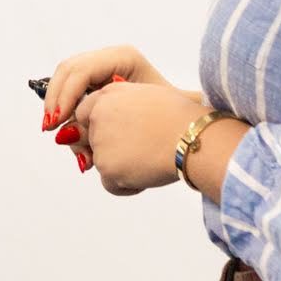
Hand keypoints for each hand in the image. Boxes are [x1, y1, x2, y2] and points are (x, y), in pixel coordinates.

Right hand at [39, 44, 172, 134]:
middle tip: (50, 127)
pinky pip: (71, 89)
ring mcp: (102, 67)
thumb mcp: (140, 116)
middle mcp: (110, 58)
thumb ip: (108, 124)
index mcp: (124, 57)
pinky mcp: (97, 81)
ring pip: (65, 79)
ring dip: (56, 105)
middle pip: (68, 69)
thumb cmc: (173, 116)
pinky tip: (68, 131)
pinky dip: (65, 109)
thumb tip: (69, 134)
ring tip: (60, 133)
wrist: (182, 119)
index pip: (81, 70)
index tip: (58, 122)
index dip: (65, 95)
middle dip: (55, 98)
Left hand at [69, 81, 214, 195]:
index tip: (123, 136)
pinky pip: (110, 184)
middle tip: (144, 149)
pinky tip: (147, 176)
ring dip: (123, 168)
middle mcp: (98, 116)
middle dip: (113, 149)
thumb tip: (107, 125)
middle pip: (94, 141)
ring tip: (151, 160)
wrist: (193, 137)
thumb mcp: (146, 96)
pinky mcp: (108, 168)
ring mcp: (101, 142)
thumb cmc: (180, 117)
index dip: (104, 128)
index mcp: (107, 94)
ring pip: (103, 163)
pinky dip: (126, 186)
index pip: (86, 114)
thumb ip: (121, 106)